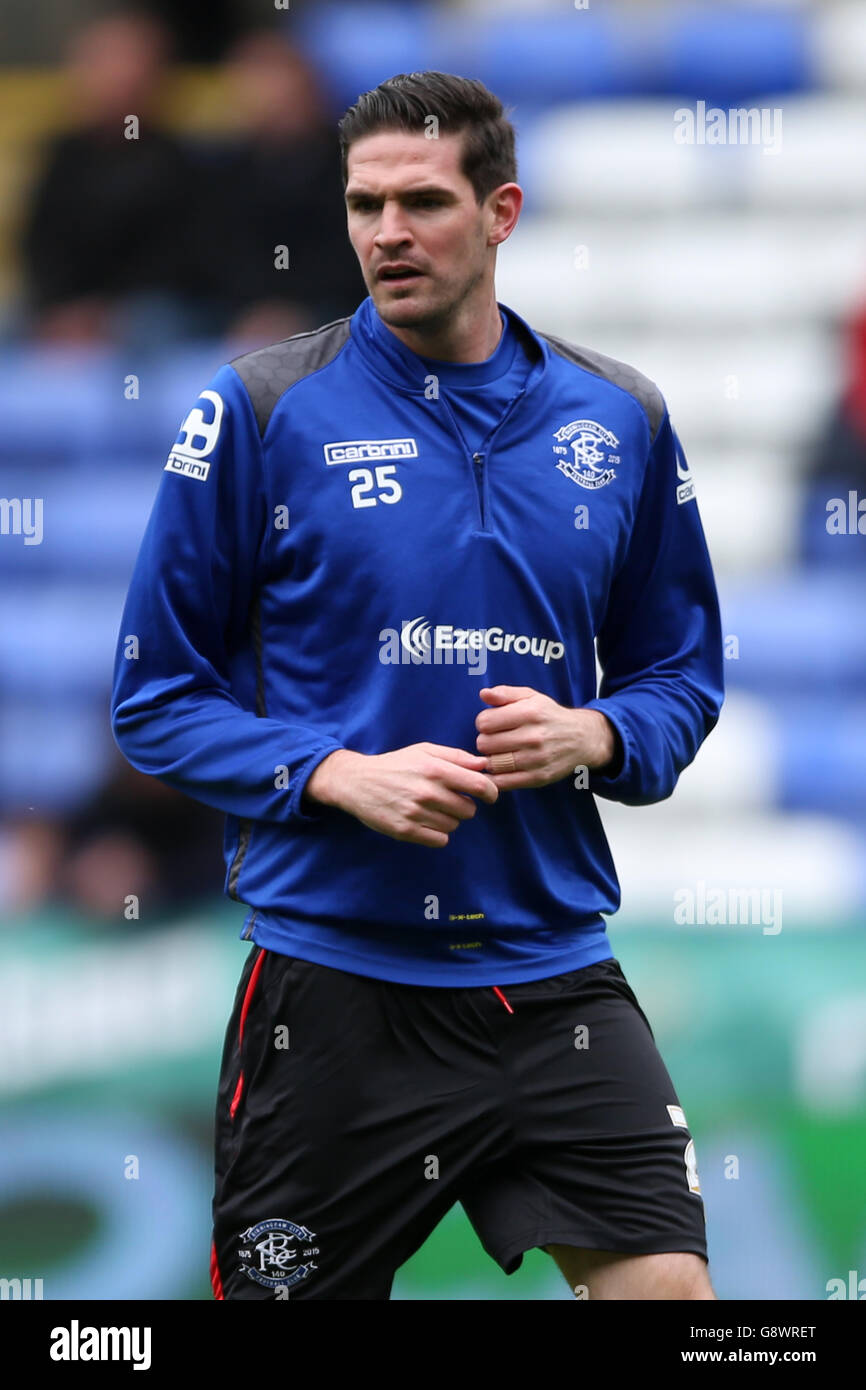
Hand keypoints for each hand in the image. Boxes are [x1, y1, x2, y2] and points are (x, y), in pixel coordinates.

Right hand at [304, 743, 497, 847]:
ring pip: (454, 826)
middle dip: (464, 805)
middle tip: (449, 799)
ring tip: (433, 808)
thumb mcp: (424, 751)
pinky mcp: (406, 831)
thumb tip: (484, 765)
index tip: (489, 795)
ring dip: (449, 819)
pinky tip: (426, 822)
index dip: (491, 792)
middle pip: (469, 810)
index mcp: (434, 769)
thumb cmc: (395, 764)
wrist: (358, 782)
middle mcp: (427, 792)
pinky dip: (438, 834)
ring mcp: (416, 813)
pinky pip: (440, 840)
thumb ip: (456, 757)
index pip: (480, 786)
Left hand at [474, 685, 615, 789]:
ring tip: (501, 753)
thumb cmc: (550, 716)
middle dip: (486, 741)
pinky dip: (496, 777)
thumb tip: (483, 694)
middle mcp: (534, 736)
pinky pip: (503, 782)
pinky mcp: (538, 778)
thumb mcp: (531, 697)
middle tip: (496, 740)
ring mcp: (536, 759)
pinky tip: (502, 768)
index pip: (484, 722)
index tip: (492, 724)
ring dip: (491, 759)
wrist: (582, 739)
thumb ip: (505, 693)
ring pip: (492, 764)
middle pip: (484, 744)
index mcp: (530, 713)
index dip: (484, 722)